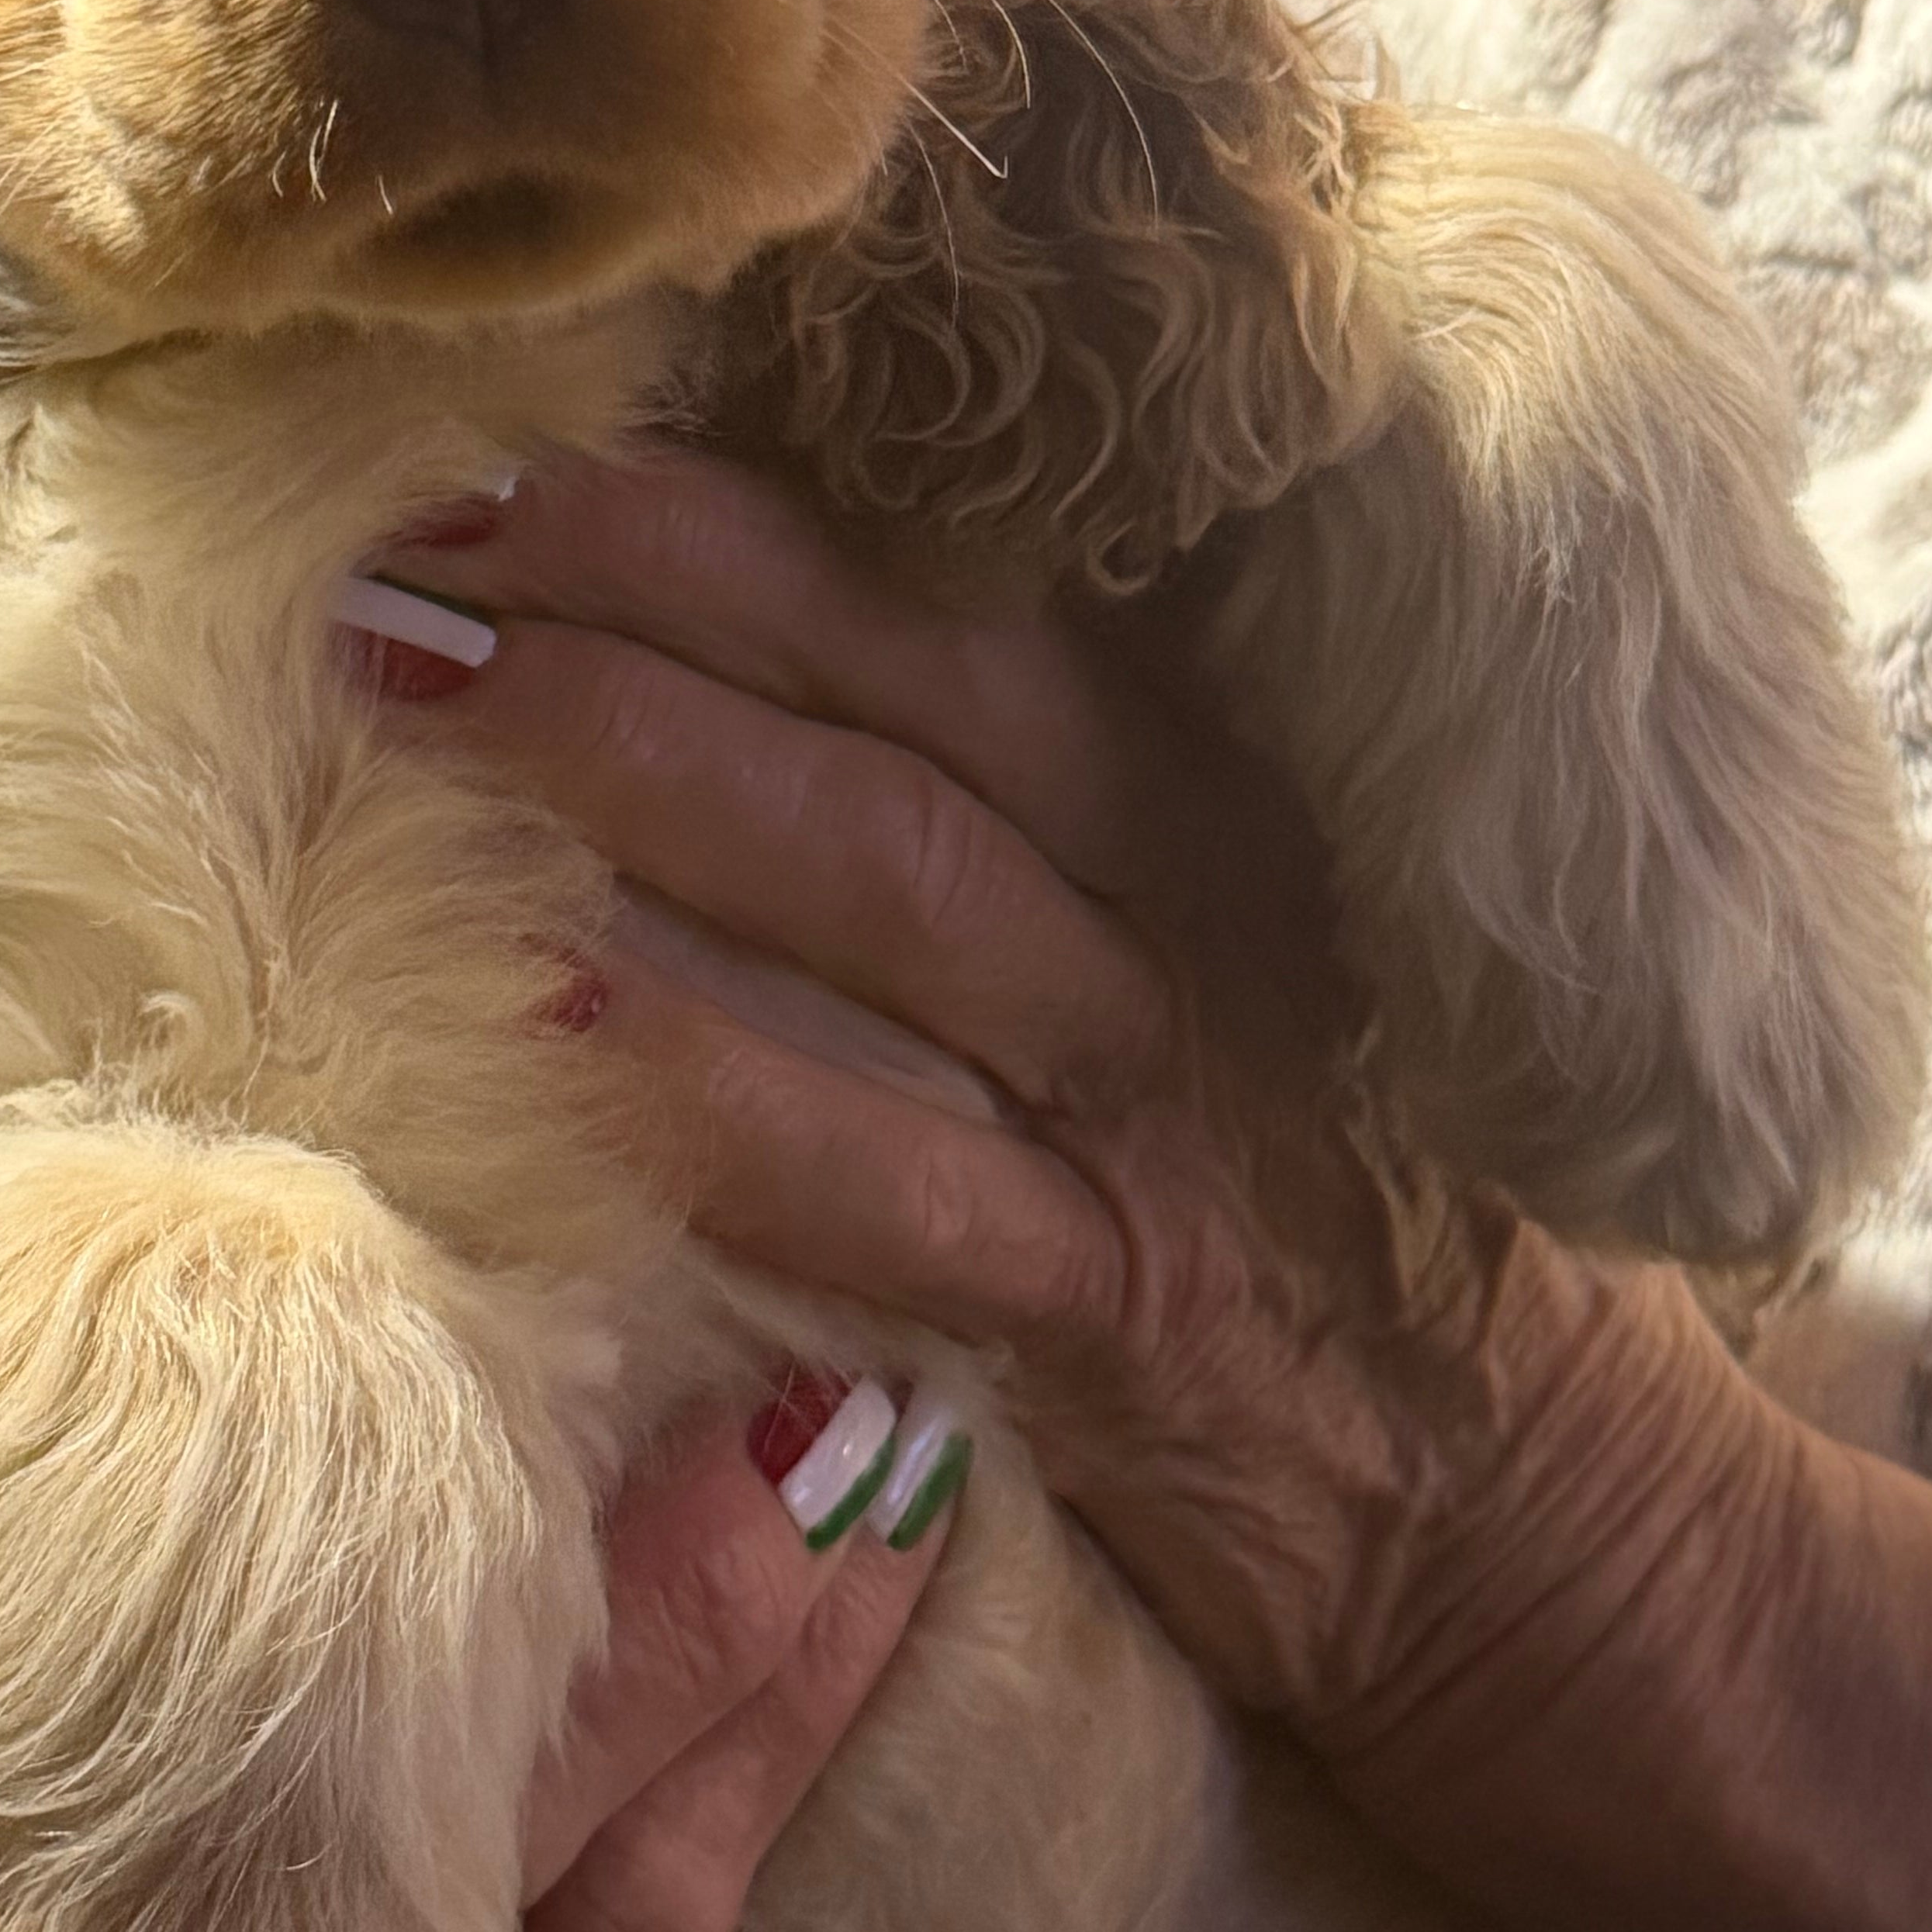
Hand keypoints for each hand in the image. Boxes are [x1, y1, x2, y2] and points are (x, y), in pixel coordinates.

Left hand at [370, 448, 1931, 1931]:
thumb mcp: (1219, 938)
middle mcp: (1186, 899)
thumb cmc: (1325, 1187)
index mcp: (1209, 783)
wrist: (1527, 1503)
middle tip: (405, 524)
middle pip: (903, 684)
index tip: (514, 428)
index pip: (960, 583)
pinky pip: (893, 1185)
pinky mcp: (1117, 1306)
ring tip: (412, 697)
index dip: (733, 499)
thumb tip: (747, 641)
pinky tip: (543, 1029)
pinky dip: (718, 1101)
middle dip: (647, 582)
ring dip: (638, 774)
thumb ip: (1034, 798)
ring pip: (892, 881)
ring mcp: (1157, 1099)